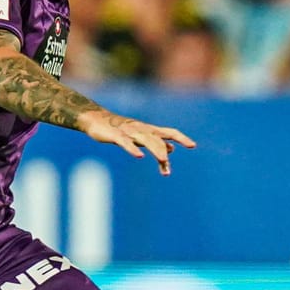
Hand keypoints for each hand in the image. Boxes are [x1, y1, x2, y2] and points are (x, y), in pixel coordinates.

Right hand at [78, 109, 196, 174]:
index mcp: (149, 130)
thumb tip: (172, 149)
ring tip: (163, 160)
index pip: (169, 132)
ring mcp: (129, 132)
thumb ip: (156, 143)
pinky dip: (133, 149)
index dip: (181, 138)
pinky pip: (126, 143)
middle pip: (157, 140)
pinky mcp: (116, 136)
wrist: (96, 120)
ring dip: (155, 150)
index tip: (192, 145)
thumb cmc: (120, 129)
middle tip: (166, 169)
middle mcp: (142, 129)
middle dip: (164, 153)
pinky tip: (139, 156)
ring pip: (145, 140)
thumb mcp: (141, 136)